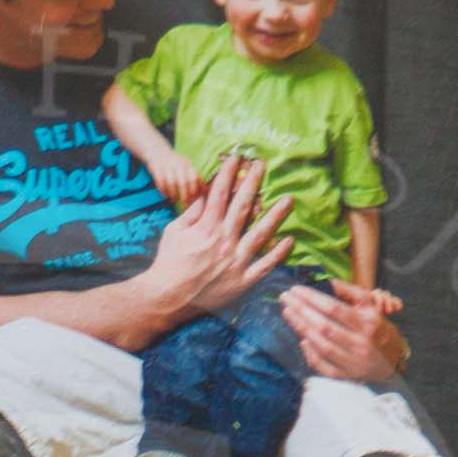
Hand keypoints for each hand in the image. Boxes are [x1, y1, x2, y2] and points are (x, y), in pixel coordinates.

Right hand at [145, 154, 293, 319]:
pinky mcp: (242, 281)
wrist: (168, 298)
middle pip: (243, 206)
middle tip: (263, 166)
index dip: (229, 173)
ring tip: (288, 199)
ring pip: (260, 233)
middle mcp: (224, 241)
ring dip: (276, 215)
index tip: (237, 158)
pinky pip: (264, 265)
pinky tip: (289, 240)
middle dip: (253, 183)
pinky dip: (278, 253)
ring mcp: (235, 261)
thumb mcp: (173, 232)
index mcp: (206, 228)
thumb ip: (191, 214)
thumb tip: (203, 195)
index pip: (220, 194)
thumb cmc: (168, 264)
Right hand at [147, 150, 202, 207]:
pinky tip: (166, 195)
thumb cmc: (175, 163)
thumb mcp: (186, 166)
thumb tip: (206, 191)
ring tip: (175, 200)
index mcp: (188, 164)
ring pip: (172, 183)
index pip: (195, 178)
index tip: (195, 200)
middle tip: (185, 205)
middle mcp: (179, 164)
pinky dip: (164, 191)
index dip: (195, 191)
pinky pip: (161, 183)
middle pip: (184, 182)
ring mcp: (167, 166)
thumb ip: (195, 177)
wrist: (157, 151)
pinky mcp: (157, 169)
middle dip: (186, 196)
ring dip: (174, 194)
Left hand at [282, 277, 407, 380]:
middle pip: (325, 327)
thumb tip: (326, 281)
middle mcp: (361, 343)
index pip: (334, 309)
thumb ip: (349, 291)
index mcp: (368, 322)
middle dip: (301, 311)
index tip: (296, 289)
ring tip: (288, 313)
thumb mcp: (369, 305)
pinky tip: (301, 339)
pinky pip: (323, 366)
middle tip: (285, 298)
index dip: (312, 298)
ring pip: (322, 346)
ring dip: (302, 329)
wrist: (391, 358)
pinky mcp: (346, 375)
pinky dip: (310, 353)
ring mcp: (353, 362)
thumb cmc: (375, 327)